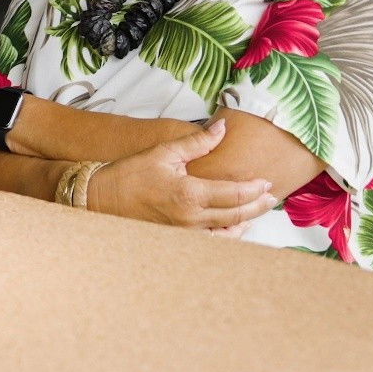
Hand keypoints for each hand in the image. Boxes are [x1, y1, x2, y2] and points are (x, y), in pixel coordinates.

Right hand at [90, 120, 278, 229]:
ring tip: (256, 210)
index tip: (267, 182)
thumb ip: (197, 143)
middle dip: (258, 206)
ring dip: (246, 222)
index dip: (255, 189)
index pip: (234, 194)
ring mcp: (185, 233)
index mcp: (189, 194)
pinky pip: (212, 242)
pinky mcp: (178, 240)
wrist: (101, 198)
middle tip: (271, 197)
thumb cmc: (130, 174)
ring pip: (228, 233)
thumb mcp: (163, 152)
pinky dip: (227, 235)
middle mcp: (191, 218)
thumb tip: (222, 129)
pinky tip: (233, 226)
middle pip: (237, 215)